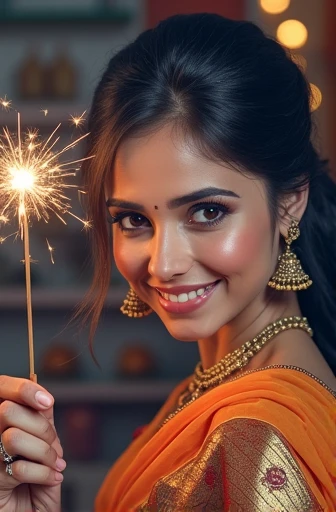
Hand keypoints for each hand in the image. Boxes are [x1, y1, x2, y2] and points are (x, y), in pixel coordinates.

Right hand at [0, 376, 64, 511]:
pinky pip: (18, 469)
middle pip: (8, 411)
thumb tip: (43, 396)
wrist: (34, 511)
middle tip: (53, 447)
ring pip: (13, 438)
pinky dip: (44, 474)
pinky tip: (52, 479)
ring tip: (54, 465)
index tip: (48, 401)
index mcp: (2, 420)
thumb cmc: (37, 477)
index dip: (23, 389)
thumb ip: (41, 417)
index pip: (1, 387)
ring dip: (43, 453)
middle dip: (41, 428)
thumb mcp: (44, 441)